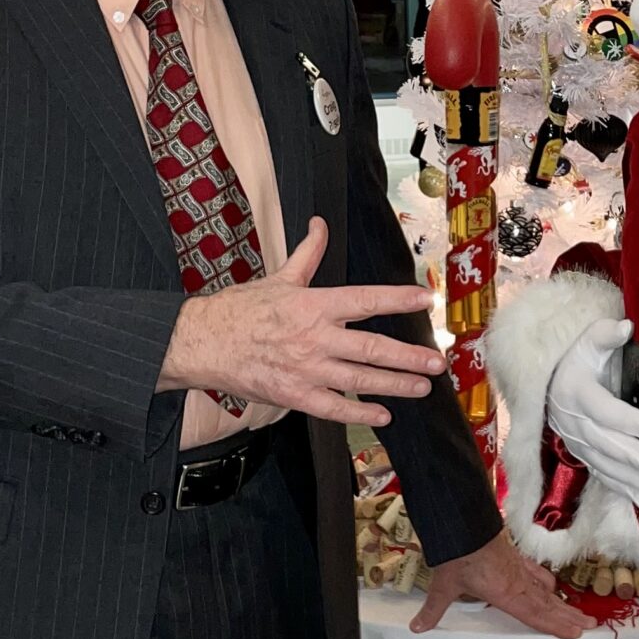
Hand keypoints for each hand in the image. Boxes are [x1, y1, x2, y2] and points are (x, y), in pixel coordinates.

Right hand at [159, 218, 443, 427]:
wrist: (202, 342)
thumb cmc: (240, 310)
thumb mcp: (278, 277)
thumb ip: (307, 253)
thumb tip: (319, 223)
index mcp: (313, 305)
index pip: (365, 300)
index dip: (397, 299)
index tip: (425, 300)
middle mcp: (315, 338)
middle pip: (371, 348)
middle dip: (409, 357)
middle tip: (437, 363)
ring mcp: (306, 369)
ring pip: (359, 380)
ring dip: (394, 385)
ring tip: (421, 388)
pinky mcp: (293, 395)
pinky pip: (332, 408)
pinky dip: (359, 413)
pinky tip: (382, 415)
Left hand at [412, 529, 588, 638]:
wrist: (463, 522)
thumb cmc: (456, 555)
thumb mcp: (444, 583)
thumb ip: (434, 608)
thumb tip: (417, 628)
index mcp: (505, 593)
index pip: (534, 614)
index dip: (555, 625)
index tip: (575, 633)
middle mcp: (517, 582)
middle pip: (547, 604)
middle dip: (568, 616)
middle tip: (590, 625)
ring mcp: (518, 568)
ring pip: (546, 590)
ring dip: (563, 603)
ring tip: (582, 613)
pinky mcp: (514, 557)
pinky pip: (536, 573)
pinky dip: (546, 581)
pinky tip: (552, 586)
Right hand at [544, 316, 638, 505]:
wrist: (549, 379)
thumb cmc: (577, 357)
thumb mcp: (587, 340)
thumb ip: (605, 334)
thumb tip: (626, 326)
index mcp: (575, 391)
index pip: (601, 409)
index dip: (625, 420)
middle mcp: (572, 420)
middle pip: (603, 441)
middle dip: (631, 457)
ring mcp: (575, 440)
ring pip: (603, 463)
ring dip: (629, 478)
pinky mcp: (581, 453)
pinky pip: (600, 473)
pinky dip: (620, 488)